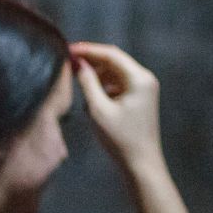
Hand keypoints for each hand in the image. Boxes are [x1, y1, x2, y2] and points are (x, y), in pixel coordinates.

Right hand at [71, 41, 163, 172]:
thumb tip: (77, 63)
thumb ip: (87, 82)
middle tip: (69, 62)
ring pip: (115, 72)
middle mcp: (144, 78)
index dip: (88, 50)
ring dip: (97, 75)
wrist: (141, 163)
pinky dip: (104, 87)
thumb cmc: (120, 139)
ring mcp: (144, 88)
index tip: (68, 49)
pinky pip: (119, 84)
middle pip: (114, 61)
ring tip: (78, 83)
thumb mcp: (98, 109)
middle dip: (92, 61)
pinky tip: (92, 99)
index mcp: (139, 78)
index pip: (110, 54)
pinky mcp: (140, 98)